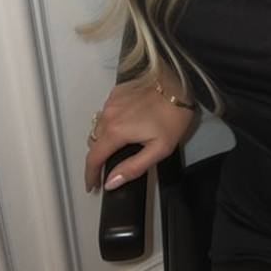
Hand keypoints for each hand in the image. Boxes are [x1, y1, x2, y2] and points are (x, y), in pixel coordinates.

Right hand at [84, 79, 196, 193]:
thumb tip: (111, 181)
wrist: (180, 85)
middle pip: (94, 142)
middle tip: (108, 166)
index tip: (92, 185)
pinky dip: (111, 121)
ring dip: (104, 138)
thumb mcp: (159, 149)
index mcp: (116, 131)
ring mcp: (111, 101)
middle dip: (98, 157)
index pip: (93, 158)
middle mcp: (108, 115)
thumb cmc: (173, 116)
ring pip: (99, 126)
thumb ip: (133, 167)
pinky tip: (126, 123)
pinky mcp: (117, 92)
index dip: (90, 175)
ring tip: (119, 146)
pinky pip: (106, 112)